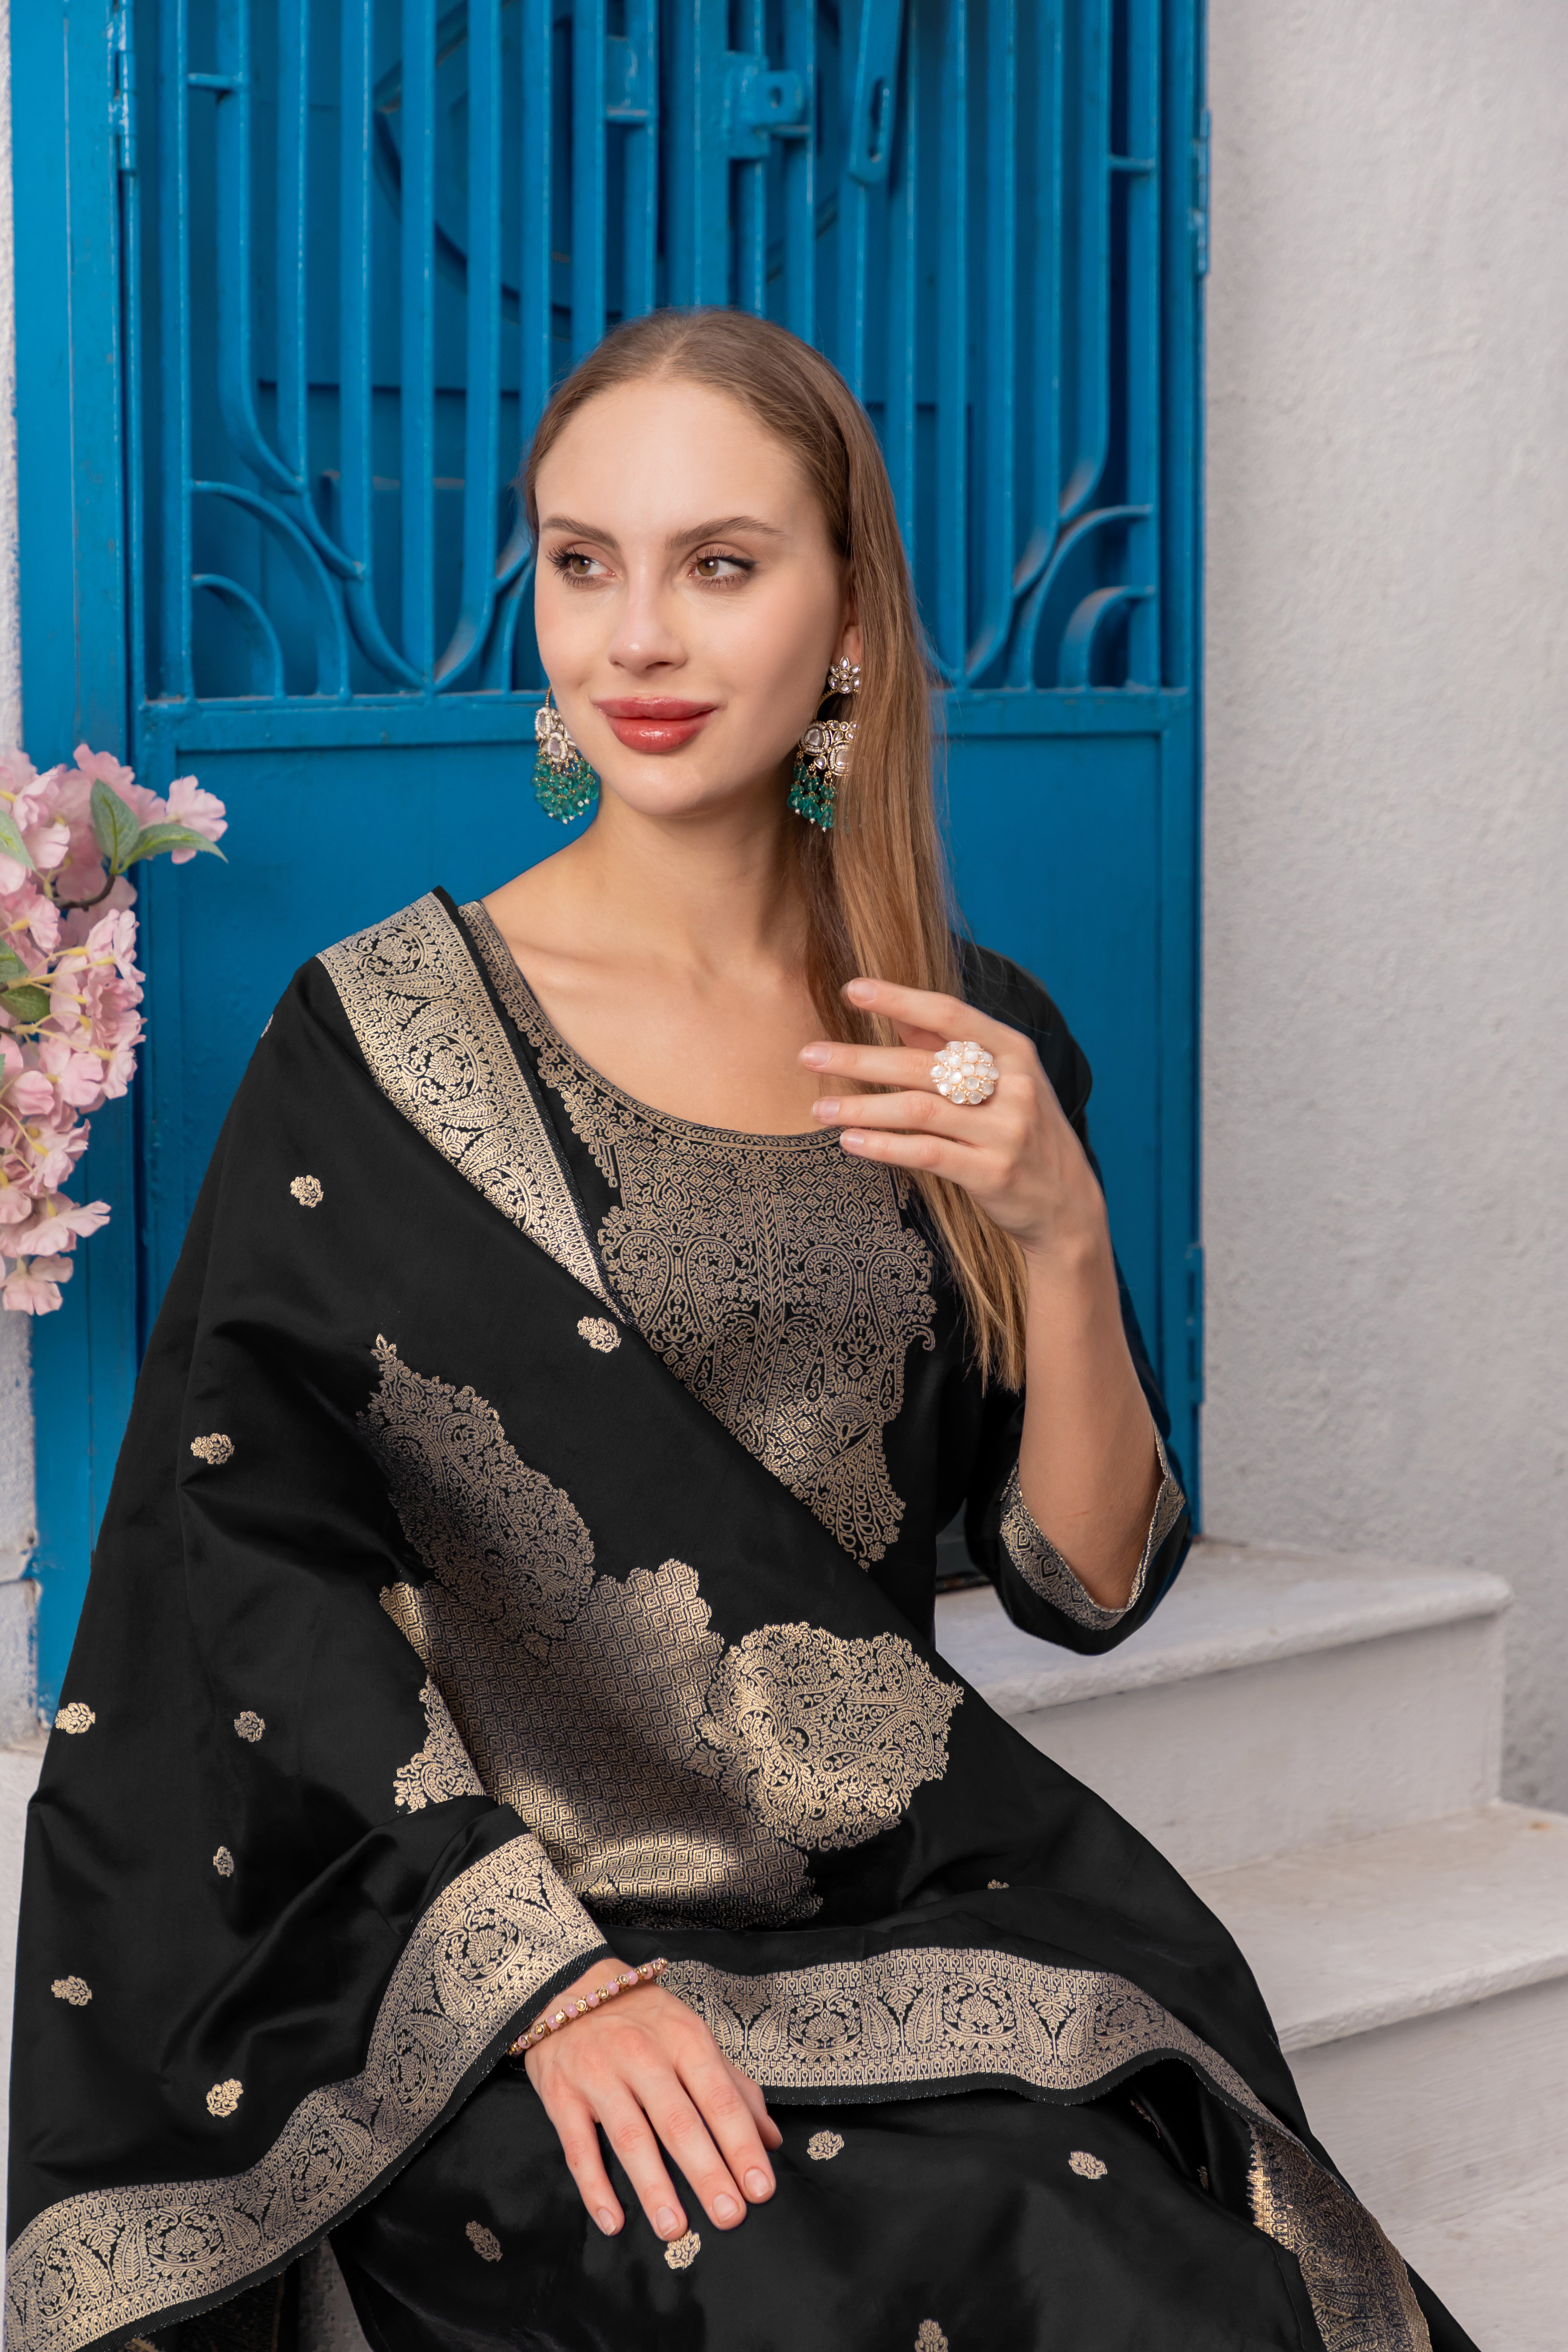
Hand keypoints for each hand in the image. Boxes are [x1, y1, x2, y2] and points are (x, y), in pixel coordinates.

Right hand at [524, 1962, 782, 2241]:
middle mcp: (643, 2056)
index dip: (742, 2145)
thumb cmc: (643, 2020)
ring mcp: (599, 2075)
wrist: (569, 1984)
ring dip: (653, 2186)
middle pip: (679, 2122)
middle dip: (707, 2172)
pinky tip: (612, 2221)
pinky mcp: (562, 2095)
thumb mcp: (692, 2037)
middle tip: (729, 2217)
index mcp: (684, 2039)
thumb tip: (771, 2139)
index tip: (762, 2189)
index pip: (720, 2098)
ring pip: (630, 2137)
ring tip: (674, 2228)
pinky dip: (595, 2187)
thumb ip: (733, 2087)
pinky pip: (578, 2147)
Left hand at [800, 977, 1106, 1270]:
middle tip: (808, 1055)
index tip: (854, 989)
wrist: (1068, 1206)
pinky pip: (926, 1153)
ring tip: (818, 1108)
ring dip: (861, 1106)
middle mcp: (1013, 1087)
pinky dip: (884, 1146)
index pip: (950, 1015)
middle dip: (859, 1058)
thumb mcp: (1004, 1082)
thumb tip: (901, 1018)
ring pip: (918, 1110)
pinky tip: (849, 1141)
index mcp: (1014, 1053)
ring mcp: (1005, 1131)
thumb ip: (954, 1049)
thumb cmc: (1024, 1133)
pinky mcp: (992, 1173)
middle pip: (922, 1064)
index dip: (900, 999)